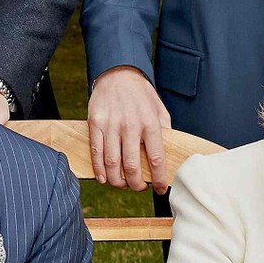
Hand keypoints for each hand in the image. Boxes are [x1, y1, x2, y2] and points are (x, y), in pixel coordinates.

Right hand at [87, 65, 172, 192]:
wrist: (118, 74)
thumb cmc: (141, 94)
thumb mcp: (159, 109)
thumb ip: (164, 131)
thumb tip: (168, 155)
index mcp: (150, 123)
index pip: (156, 158)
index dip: (159, 178)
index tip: (160, 189)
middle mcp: (131, 125)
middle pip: (132, 166)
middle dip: (136, 184)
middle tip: (139, 188)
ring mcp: (111, 125)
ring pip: (112, 163)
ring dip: (117, 181)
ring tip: (122, 185)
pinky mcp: (95, 124)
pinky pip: (96, 152)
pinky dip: (99, 170)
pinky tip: (104, 178)